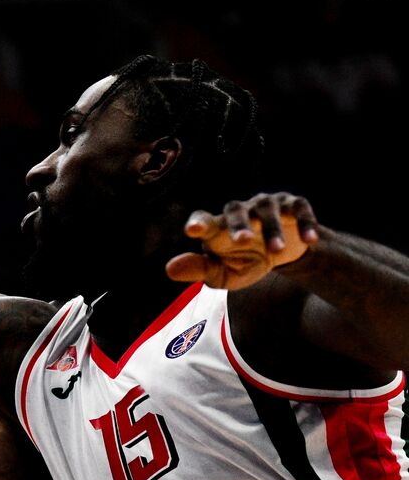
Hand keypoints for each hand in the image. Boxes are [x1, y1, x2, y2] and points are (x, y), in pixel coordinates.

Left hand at [166, 192, 320, 289]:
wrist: (281, 254)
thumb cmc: (243, 262)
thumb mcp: (222, 274)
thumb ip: (199, 270)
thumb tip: (170, 270)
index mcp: (217, 227)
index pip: (202, 220)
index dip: (198, 223)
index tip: (193, 230)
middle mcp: (240, 210)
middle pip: (235, 211)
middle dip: (239, 225)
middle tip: (244, 241)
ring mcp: (267, 205)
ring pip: (268, 210)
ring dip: (272, 229)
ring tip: (277, 251)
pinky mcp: (293, 205)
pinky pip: (299, 210)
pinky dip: (304, 224)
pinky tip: (309, 241)